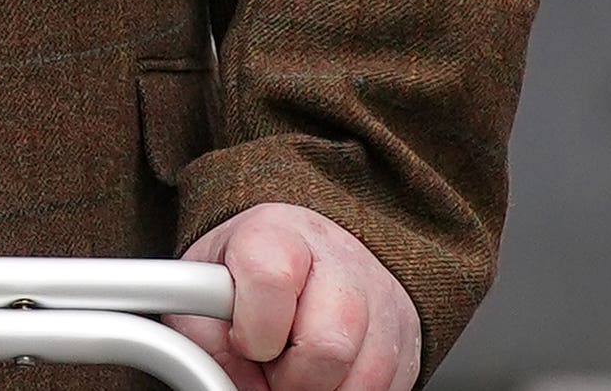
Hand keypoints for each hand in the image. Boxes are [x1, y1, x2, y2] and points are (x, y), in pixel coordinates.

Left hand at [173, 203, 422, 390]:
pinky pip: (387, 388)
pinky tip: (327, 374)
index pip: (270, 279)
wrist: (297, 254)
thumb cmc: (245, 276)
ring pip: (365, 376)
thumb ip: (207, 340)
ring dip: (324, 388)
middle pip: (329, 344)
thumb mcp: (202, 294)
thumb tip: (230, 387)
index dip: (253, 332)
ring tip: (298, 368)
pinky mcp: (408, 335)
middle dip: (293, 378)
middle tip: (274, 369)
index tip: (245, 341)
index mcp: (279, 234)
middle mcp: (339, 259)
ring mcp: (381, 296)